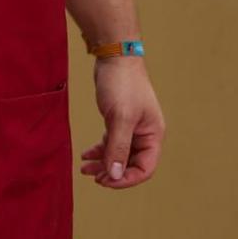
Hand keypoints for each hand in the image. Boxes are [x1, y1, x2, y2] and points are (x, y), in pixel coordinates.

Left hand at [79, 58, 164, 189]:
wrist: (115, 57)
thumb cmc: (123, 84)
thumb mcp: (120, 118)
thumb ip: (118, 147)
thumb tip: (114, 175)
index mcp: (153, 135)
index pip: (145, 169)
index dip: (126, 179)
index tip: (105, 181)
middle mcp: (145, 134)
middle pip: (131, 164)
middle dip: (112, 173)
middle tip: (92, 177)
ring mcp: (132, 128)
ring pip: (119, 154)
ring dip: (103, 163)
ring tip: (84, 169)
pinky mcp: (119, 121)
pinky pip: (111, 143)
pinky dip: (100, 150)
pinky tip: (86, 154)